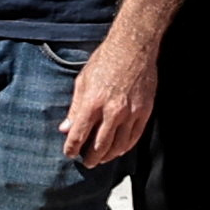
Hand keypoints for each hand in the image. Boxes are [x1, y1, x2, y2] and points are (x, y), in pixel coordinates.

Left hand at [57, 34, 158, 167]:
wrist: (134, 47)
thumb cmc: (105, 60)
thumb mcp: (83, 81)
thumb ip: (75, 107)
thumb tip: (65, 128)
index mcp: (92, 103)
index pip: (78, 135)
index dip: (72, 148)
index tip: (69, 153)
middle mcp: (112, 111)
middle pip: (99, 146)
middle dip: (90, 158)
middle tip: (86, 162)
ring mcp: (130, 113)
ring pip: (118, 146)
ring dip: (108, 156)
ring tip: (101, 159)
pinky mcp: (144, 111)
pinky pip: (134, 137)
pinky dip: (125, 147)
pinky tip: (119, 150)